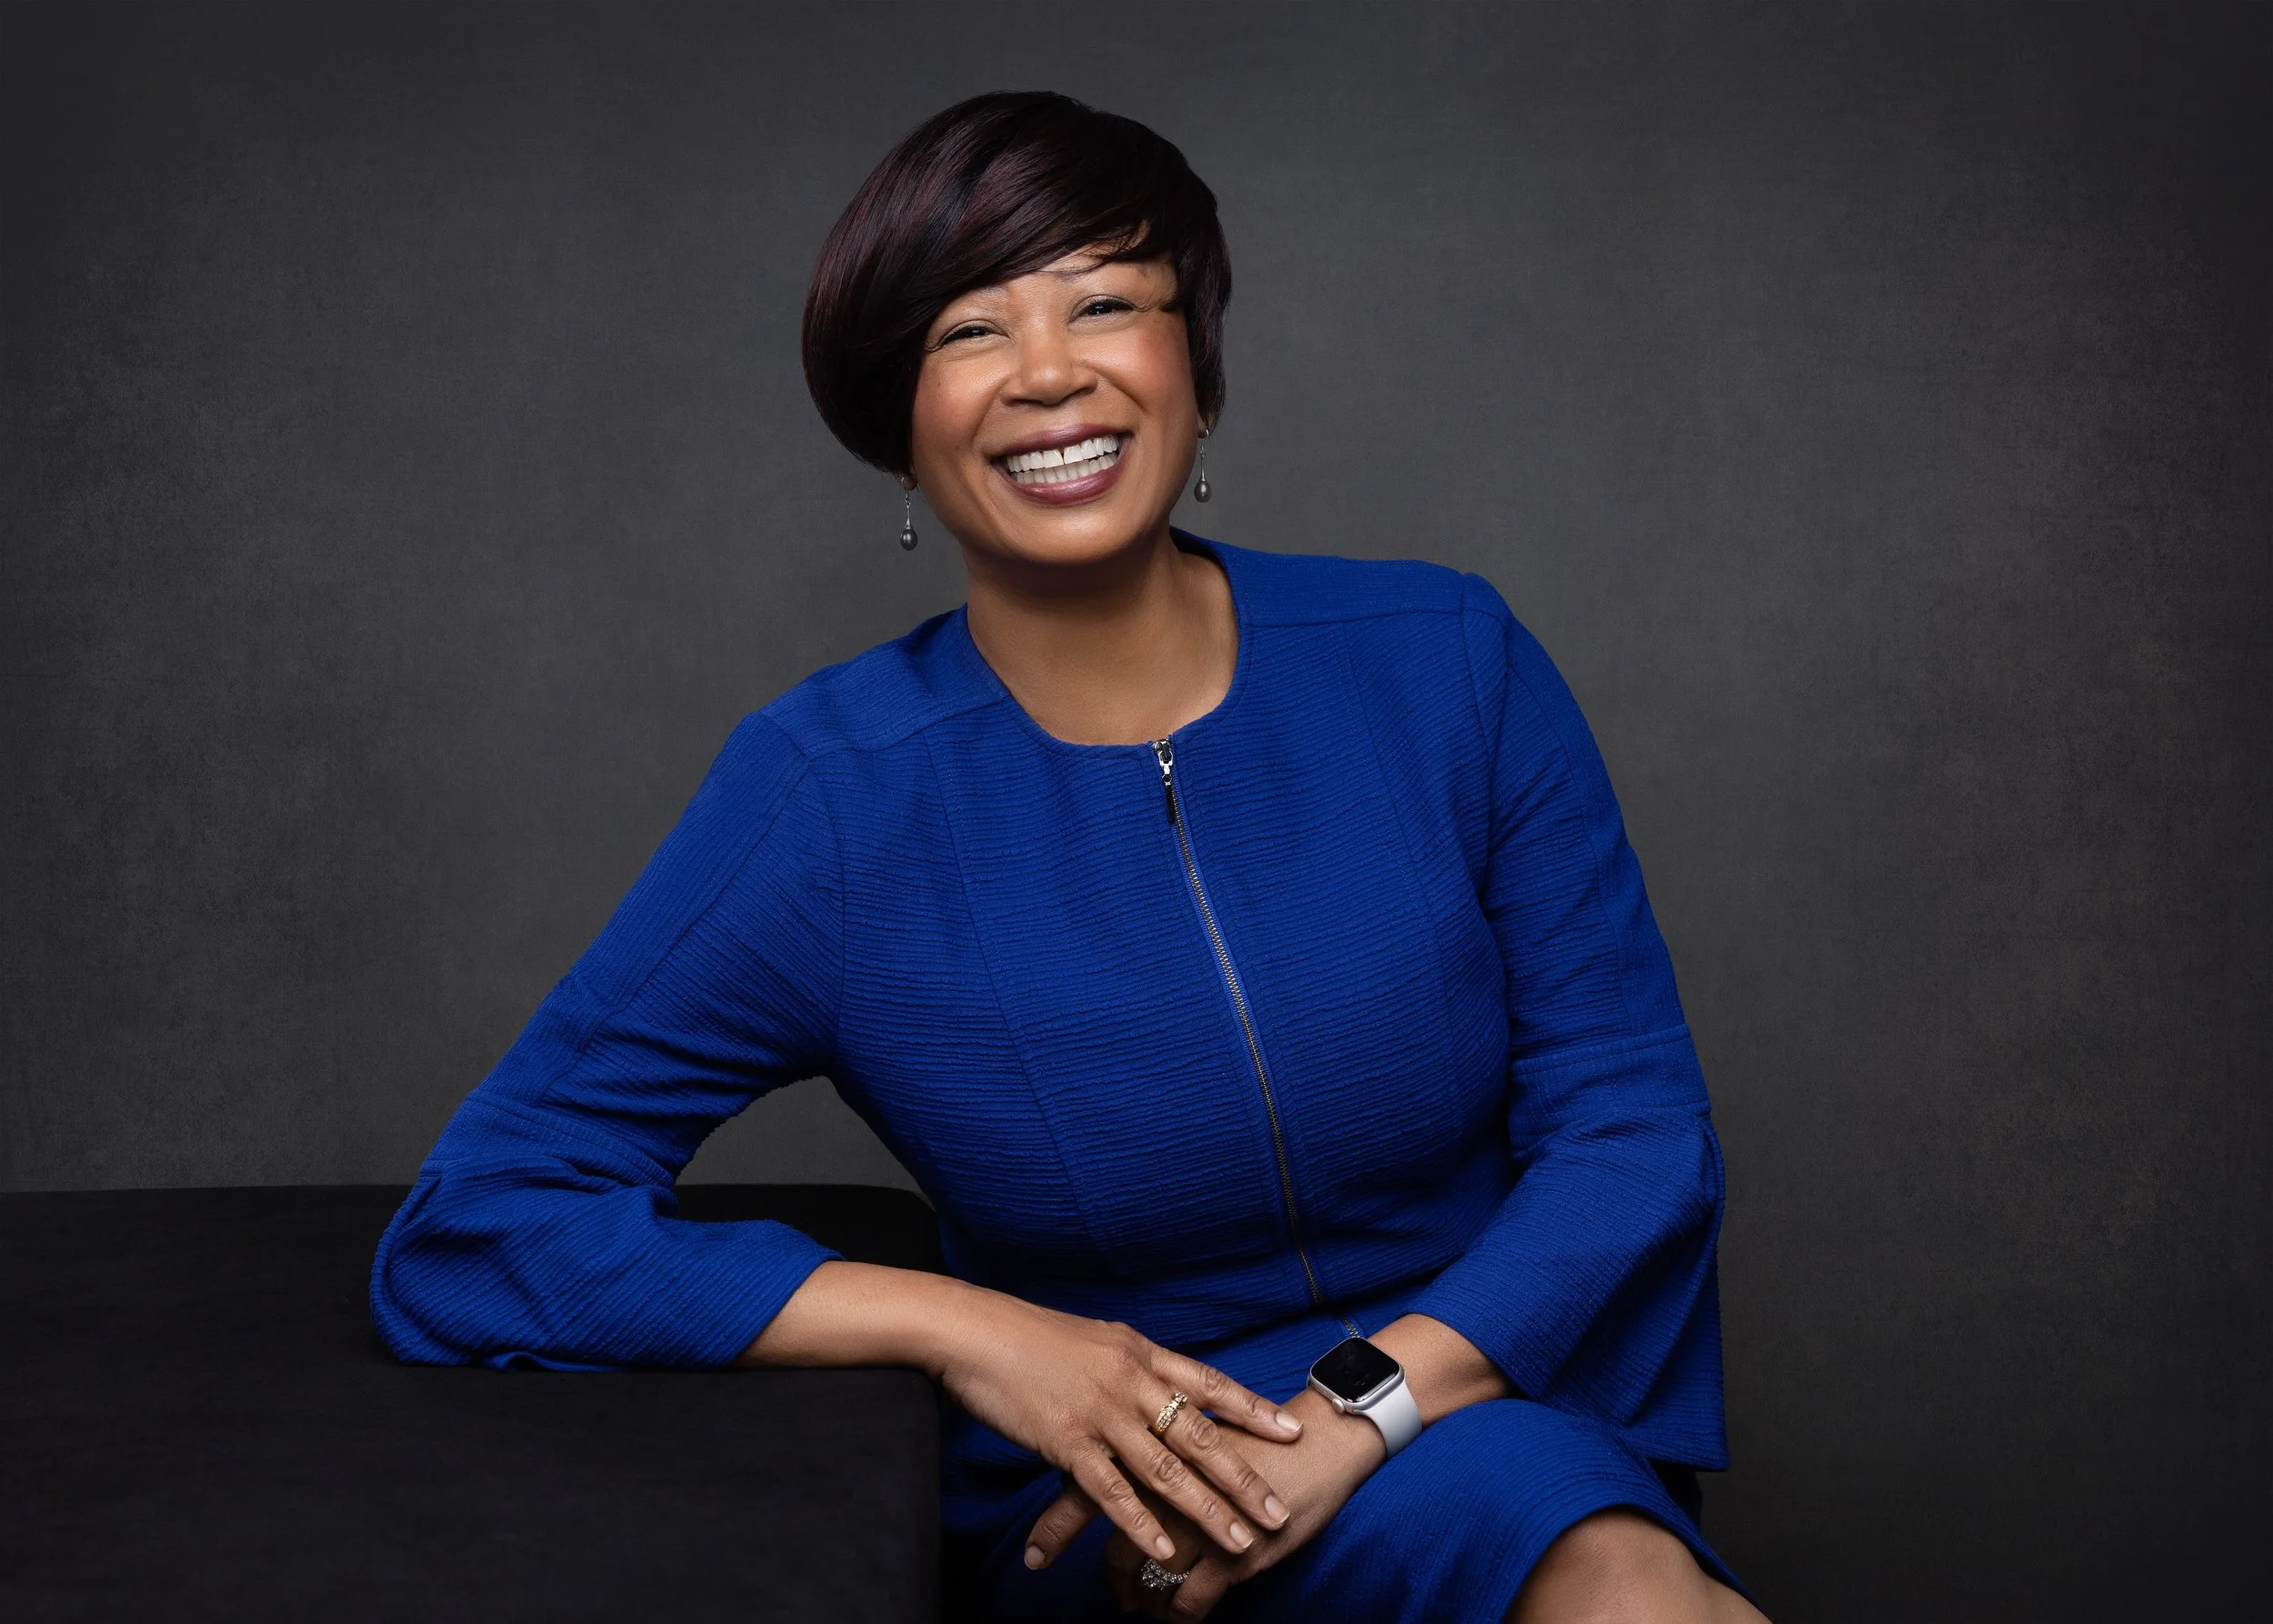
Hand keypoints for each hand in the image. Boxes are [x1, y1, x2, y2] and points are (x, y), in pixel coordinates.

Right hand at [936, 1292, 1302, 1567]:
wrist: (975, 1331)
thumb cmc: (1030, 1336)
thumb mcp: (1095, 1342)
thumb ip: (1131, 1366)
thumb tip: (1159, 1383)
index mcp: (1140, 1354)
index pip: (1209, 1384)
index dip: (1252, 1410)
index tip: (1292, 1431)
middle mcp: (1131, 1382)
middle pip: (1200, 1437)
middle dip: (1244, 1479)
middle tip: (1279, 1513)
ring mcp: (1101, 1413)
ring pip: (1166, 1470)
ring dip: (1207, 1510)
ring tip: (1239, 1543)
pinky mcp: (1067, 1441)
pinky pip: (1112, 1489)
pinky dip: (1141, 1522)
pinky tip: (1164, 1549)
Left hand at [1070, 1387, 1384, 1617]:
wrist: (1323, 1440)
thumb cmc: (1258, 1433)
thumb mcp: (1197, 1424)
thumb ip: (1153, 1436)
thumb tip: (1111, 1451)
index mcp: (1155, 1442)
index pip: (1088, 1482)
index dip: (1056, 1524)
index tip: (1033, 1553)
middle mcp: (1168, 1481)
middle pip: (1108, 1529)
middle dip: (1079, 1558)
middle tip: (1057, 1575)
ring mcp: (1199, 1520)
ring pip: (1147, 1571)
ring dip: (1135, 1595)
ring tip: (1132, 1604)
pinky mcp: (1234, 1553)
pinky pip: (1191, 1601)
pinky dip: (1178, 1615)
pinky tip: (1174, 1618)